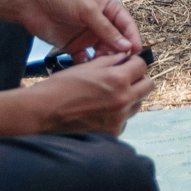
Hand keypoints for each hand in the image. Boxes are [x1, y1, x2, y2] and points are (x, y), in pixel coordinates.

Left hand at [15, 0, 140, 59]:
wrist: (32, 2)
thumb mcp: (88, 10)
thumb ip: (106, 29)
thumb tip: (127, 46)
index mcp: (109, 10)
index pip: (127, 26)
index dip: (133, 38)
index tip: (136, 52)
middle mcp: (101, 24)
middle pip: (117, 42)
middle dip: (120, 53)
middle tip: (120, 66)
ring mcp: (87, 36)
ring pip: (102, 53)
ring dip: (104, 61)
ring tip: (103, 69)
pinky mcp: (74, 47)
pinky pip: (85, 59)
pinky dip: (87, 65)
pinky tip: (86, 70)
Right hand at [24, 50, 152, 135]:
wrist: (41, 114)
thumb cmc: (60, 88)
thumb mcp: (86, 67)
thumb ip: (110, 61)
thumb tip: (125, 57)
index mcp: (117, 79)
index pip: (142, 66)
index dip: (134, 63)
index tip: (127, 65)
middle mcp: (122, 100)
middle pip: (148, 86)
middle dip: (138, 80)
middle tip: (124, 79)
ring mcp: (119, 118)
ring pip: (138, 104)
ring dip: (129, 98)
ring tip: (109, 97)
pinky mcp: (112, 133)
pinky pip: (124, 120)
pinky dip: (118, 115)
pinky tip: (101, 112)